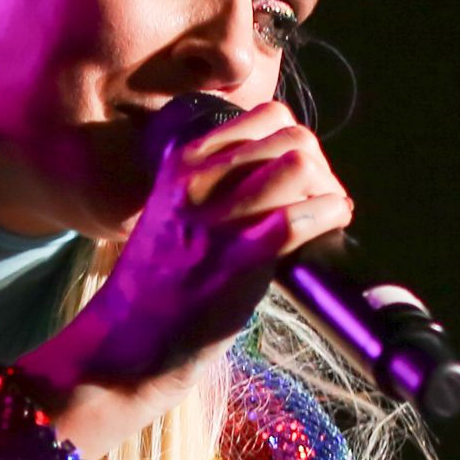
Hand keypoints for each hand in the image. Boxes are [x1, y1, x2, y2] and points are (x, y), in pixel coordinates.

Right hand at [23, 99, 349, 459]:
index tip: (298, 178)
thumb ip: (216, 184)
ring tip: (326, 215)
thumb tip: (280, 172)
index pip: (266, 116)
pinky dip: (330, 216)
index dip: (296, 144)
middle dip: (319, 167)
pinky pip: (301, 217)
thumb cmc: (158, 285)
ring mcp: (219, 218)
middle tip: (319, 201)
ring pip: (301, 165)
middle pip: (293, 137)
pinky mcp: (239, 259)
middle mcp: (199, 179)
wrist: (127, 342)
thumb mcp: (174, 211)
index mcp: (184, 161)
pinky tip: (332, 227)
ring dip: (327, 190)